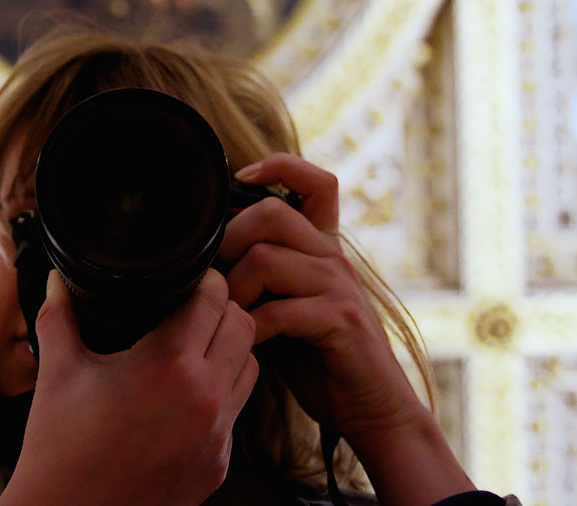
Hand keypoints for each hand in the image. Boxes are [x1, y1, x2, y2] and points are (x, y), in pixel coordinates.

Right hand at [0, 269, 258, 505]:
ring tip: (194, 348)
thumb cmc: (59, 449)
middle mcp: (204, 398)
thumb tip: (57, 281)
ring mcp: (216, 436)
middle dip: (221, 311)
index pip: (215, 298)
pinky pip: (236, 414)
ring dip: (230, 351)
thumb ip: (60, 316)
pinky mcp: (217, 466)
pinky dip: (221, 395)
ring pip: (251, 368)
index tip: (188, 278)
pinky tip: (187, 394)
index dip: (204, 280)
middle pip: (244, 326)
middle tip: (193, 308)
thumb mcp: (58, 372)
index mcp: (169, 365)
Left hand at [222, 154, 472, 505]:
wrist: (371, 408)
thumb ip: (262, 277)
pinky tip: (248, 343)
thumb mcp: (288, 305)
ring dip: (234, 289)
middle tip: (214, 276)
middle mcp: (334, 258)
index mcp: (323, 248)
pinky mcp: (341, 321)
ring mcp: (340, 288)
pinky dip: (253, 327)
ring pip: (267, 259)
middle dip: (229, 239)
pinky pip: (281, 310)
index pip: (317, 182)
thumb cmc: (319, 359)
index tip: (242, 179)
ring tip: (227, 316)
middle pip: (271, 214)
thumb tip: (205, 260)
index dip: (280, 166)